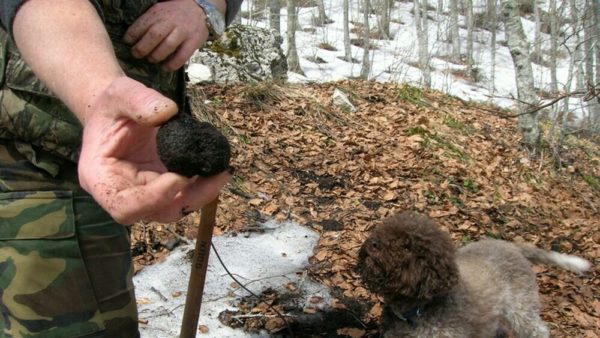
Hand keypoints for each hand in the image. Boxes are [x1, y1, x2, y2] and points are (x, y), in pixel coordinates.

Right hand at [78, 77, 230, 223]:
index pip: (124, 205)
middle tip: (217, 176)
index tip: (179, 178)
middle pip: (156, 212)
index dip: (152, 198)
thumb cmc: (113, 105)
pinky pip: (186, 194)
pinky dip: (204, 185)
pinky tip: (218, 168)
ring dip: (202, 194)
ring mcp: (146, 194)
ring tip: (222, 172)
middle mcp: (123, 193)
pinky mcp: (165, 188)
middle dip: (189, 198)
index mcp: (101, 178)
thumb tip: (168, 112)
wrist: (120, 112)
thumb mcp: (119, 93)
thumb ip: (138, 100)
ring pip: (176, 207)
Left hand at [124, 0, 209, 71]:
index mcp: (160, 12)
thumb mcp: (161, 10)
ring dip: (156, 56)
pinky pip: (182, 55)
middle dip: (142, 48)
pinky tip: (166, 68)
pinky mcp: (194, 41)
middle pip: (154, 36)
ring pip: (167, 46)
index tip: (127, 42)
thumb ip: (150, 21)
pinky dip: (172, 64)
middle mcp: (171, 21)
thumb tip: (134, 36)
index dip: (132, 35)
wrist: (200, 9)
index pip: (143, 24)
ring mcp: (183, 31)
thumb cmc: (176, 12)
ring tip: (152, 60)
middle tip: (136, 55)